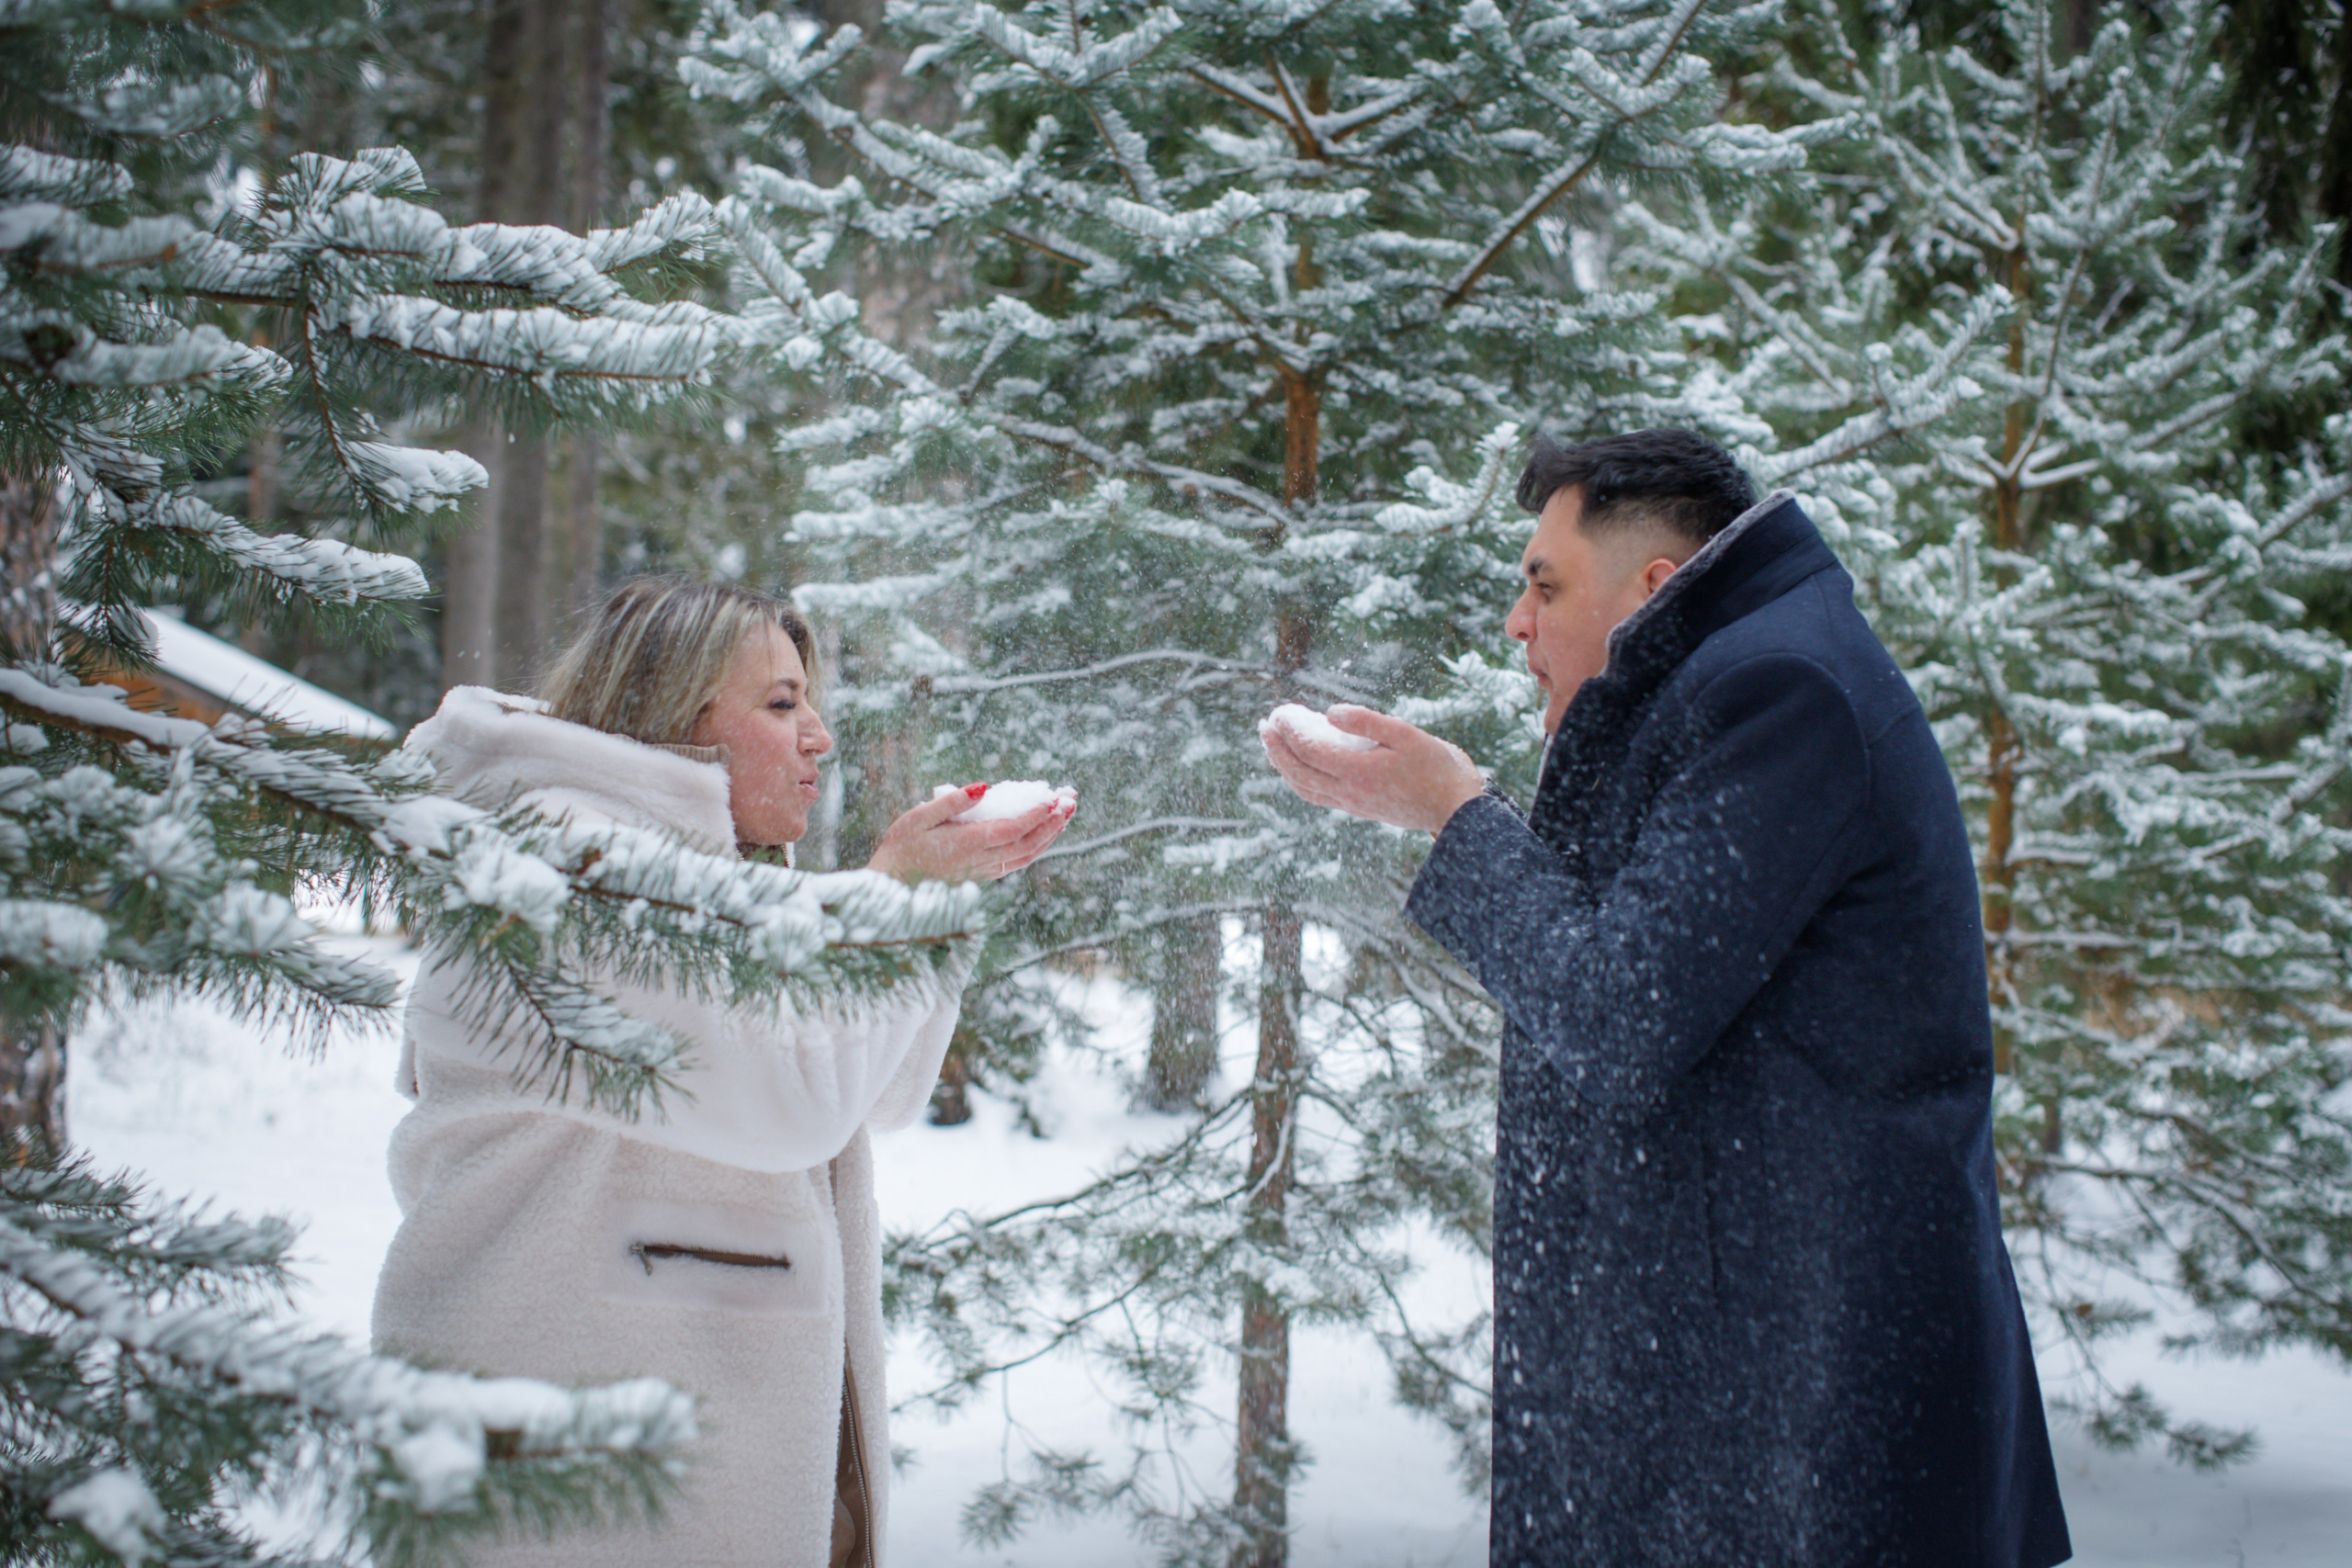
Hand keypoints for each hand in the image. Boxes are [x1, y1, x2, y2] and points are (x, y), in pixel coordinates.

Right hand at [864, 785, 1075, 882]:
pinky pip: (1017, 862)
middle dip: (1053, 822)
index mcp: (967, 844)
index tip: (1054, 797)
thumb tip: (983, 788)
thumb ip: (952, 801)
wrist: (892, 887)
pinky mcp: (983, 875)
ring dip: (1050, 835)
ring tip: (1066, 814)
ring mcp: (984, 871)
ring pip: (1027, 856)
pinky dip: (1036, 846)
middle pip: (1028, 844)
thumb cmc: (901, 846)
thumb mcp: (919, 816)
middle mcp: (980, 861)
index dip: (1037, 814)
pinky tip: (1045, 832)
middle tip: (1071, 800)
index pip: (1013, 829)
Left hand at [1261, 706, 1486, 833]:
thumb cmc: (1436, 767)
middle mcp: (1348, 793)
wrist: (1456, 809)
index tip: (1279, 711)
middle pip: (1297, 771)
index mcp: (1358, 772)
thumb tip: (1329, 712)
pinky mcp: (1358, 809)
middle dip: (1276, 748)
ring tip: (1273, 743)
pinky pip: (1317, 795)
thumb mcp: (1406, 734)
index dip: (1289, 730)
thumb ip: (1366, 721)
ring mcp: (1352, 804)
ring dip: (1283, 765)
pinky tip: (1300, 765)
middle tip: (1263, 724)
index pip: (1308, 750)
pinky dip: (1300, 779)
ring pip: (1304, 787)